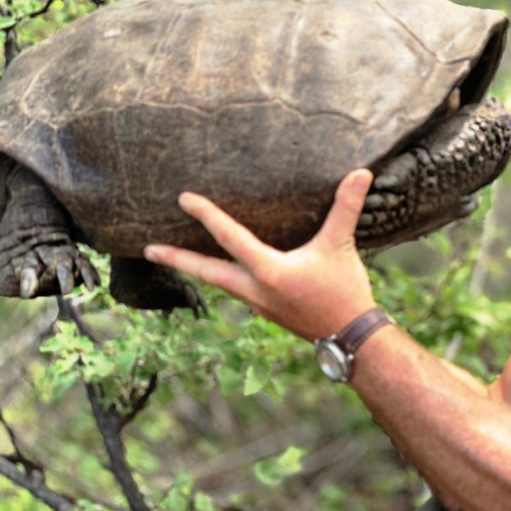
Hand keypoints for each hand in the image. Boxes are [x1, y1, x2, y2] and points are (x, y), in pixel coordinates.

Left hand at [143, 169, 377, 339]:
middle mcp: (256, 290)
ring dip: (197, 269)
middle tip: (149, 250)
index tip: (184, 199)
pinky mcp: (267, 311)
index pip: (229, 237)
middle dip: (177, 259)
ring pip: (219, 283)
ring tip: (177, 257)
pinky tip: (226, 272)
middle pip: (206, 272)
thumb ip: (347, 207)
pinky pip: (236, 291)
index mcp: (269, 271)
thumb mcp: (342, 246)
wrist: (350, 338)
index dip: (206, 215)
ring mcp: (258, 304)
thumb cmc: (344, 291)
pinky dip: (222, 278)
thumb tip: (361, 172)